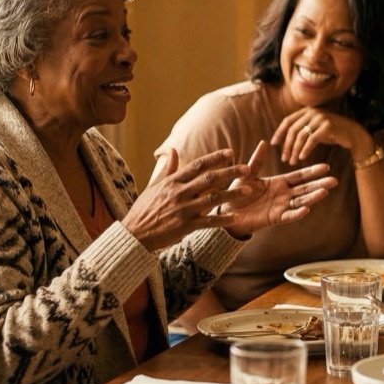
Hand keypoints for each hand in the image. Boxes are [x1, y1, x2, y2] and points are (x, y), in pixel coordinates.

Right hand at [120, 148, 274, 250]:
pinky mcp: (185, 226)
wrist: (134, 233)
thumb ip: (168, 168)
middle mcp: (179, 193)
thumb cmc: (144, 209)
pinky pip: (208, 222)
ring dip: (232, 194)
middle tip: (247, 168)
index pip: (197, 165)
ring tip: (248, 189)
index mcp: (173, 182)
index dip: (215, 158)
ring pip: (212, 198)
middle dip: (230, 172)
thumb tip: (175, 149)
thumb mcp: (154, 186)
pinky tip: (236, 218)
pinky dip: (222, 220)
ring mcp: (183, 209)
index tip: (230, 153)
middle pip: (209, 179)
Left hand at [211, 141, 338, 234]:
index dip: (312, 172)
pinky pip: (288, 216)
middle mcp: (283, 195)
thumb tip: (263, 142)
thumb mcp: (248, 174)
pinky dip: (297, 213)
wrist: (227, 212)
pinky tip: (307, 209)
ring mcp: (280, 207)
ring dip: (312, 197)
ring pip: (300, 201)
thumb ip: (257, 161)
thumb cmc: (237, 193)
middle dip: (319, 184)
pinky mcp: (274, 218)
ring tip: (325, 192)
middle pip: (304, 188)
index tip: (326, 167)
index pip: (299, 176)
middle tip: (334, 180)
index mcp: (278, 183)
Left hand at [271, 107, 371, 165]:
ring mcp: (320, 118)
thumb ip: (303, 128)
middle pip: (293, 129)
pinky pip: (312, 140)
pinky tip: (302, 158)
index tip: (274, 144)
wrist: (353, 133)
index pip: (288, 121)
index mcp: (307, 111)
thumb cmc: (332, 132)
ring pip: (301, 135)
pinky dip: (305, 150)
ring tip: (292, 162)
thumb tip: (286, 139)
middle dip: (286, 145)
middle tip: (284, 158)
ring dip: (295, 150)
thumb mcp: (315, 128)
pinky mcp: (327, 127)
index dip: (279, 132)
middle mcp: (312, 112)